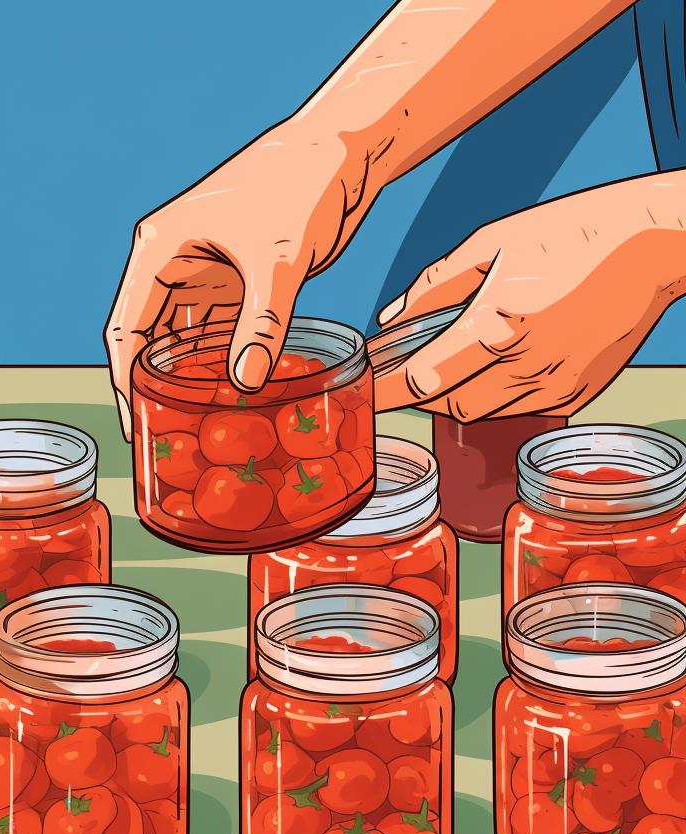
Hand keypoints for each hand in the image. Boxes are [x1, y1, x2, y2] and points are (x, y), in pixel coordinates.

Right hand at [104, 121, 379, 437]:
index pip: (125, 327)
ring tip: (194, 423)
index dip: (124, 378)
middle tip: (164, 435)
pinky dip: (220, 363)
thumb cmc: (299, 186)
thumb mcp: (279, 260)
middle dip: (153, 386)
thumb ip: (262, 324)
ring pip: (184, 340)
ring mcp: (205, 275)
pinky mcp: (236, 283)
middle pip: (148, 339)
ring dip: (188, 378)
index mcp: (160, 249)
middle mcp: (174, 264)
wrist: (340, 153)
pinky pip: (218, 334)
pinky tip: (230, 395)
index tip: (134, 422)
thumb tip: (245, 384)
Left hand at [372, 172, 685, 420]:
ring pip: (481, 414)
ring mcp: (556, 385)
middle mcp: (528, 365)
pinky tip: (495, 366)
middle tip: (405, 373)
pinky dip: (494, 396)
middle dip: (420, 394)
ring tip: (450, 364)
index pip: (423, 379)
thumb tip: (391, 321)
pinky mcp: (576, 393)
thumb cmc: (571, 233)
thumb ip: (432, 287)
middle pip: (448, 404)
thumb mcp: (491, 243)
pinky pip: (517, 410)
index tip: (365, 390)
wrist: (654, 243)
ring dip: (455, 396)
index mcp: (499, 325)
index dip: (387, 390)